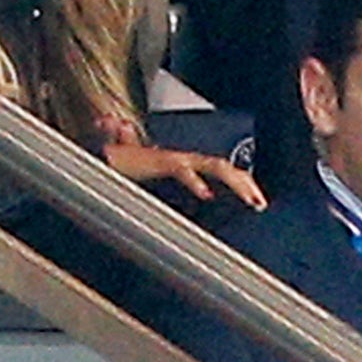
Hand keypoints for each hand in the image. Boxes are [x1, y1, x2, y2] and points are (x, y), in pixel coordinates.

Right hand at [101, 141, 266, 208]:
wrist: (99, 158)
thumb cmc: (122, 167)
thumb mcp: (153, 182)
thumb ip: (165, 184)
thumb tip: (184, 192)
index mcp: (185, 163)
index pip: (221, 169)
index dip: (241, 182)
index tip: (258, 201)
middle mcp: (184, 159)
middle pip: (224, 167)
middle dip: (246, 184)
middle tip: (261, 204)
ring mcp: (175, 159)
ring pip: (214, 166)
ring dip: (235, 182)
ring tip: (250, 199)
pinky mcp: (161, 162)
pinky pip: (182, 170)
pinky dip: (194, 181)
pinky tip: (206, 195)